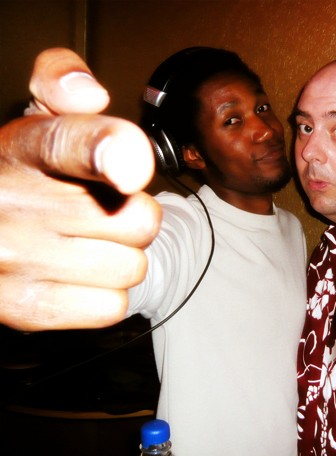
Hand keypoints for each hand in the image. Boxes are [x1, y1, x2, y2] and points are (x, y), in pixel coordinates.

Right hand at [0, 48, 159, 330]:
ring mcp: (14, 261)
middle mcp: (12, 204)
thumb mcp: (38, 119)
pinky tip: (74, 277)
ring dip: (119, 258)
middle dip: (130, 216)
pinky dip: (104, 296)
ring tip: (79, 245)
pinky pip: (113, 307)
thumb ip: (61, 83)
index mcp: (23, 148)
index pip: (69, 144)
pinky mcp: (25, 311)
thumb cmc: (25, 173)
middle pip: (140, 219)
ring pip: (132, 267)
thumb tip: (88, 92)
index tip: (129, 168)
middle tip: (93, 211)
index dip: (107, 151)